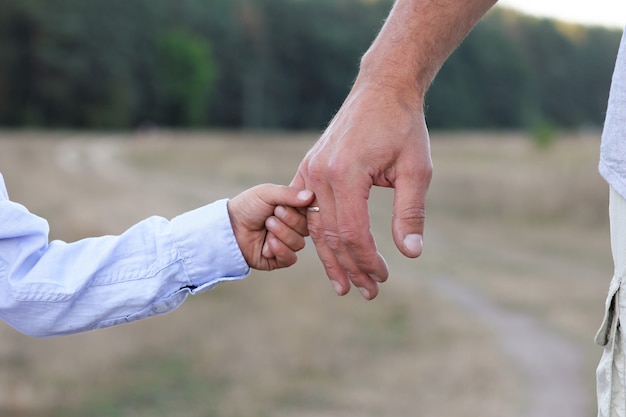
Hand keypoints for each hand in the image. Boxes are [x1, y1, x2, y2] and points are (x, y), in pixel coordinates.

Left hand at [228, 184, 313, 270]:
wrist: (229, 227)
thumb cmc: (247, 206)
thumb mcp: (267, 193)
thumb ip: (289, 193)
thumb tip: (311, 196)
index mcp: (294, 209)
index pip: (312, 212)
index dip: (304, 209)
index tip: (289, 203)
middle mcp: (293, 227)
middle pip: (307, 229)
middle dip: (289, 221)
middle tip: (272, 215)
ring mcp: (287, 243)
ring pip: (299, 244)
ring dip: (281, 234)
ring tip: (266, 226)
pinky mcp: (279, 259)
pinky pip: (290, 258)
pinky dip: (280, 250)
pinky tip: (268, 243)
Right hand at [291, 78, 431, 298]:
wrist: (382, 89)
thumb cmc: (404, 127)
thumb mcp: (416, 169)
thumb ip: (411, 212)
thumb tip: (411, 253)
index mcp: (346, 174)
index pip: (352, 233)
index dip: (367, 261)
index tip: (383, 278)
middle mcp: (320, 174)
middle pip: (331, 236)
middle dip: (351, 267)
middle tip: (368, 292)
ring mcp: (309, 171)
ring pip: (316, 227)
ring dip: (331, 258)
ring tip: (345, 286)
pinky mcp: (308, 168)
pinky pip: (307, 211)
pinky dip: (318, 235)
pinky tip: (327, 255)